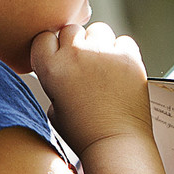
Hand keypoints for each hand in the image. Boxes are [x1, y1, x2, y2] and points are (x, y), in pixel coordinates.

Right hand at [29, 23, 151, 157]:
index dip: (53, 47)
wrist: (115, 144)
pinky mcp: (129, 58)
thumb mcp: (54, 108)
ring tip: (104, 66)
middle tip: (84, 64)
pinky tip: (121, 70)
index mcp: (51, 68)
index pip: (44, 37)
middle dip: (76, 43)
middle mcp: (76, 55)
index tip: (60, 58)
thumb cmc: (84, 133)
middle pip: (71, 29)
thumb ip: (55, 82)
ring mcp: (104, 54)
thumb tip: (64, 67)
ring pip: (98, 30)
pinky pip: (123, 40)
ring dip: (99, 43)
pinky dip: (122, 51)